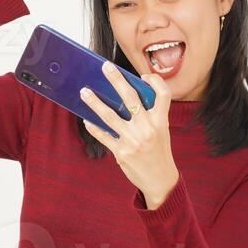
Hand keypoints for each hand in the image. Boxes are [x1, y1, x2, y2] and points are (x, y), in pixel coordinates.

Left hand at [80, 62, 178, 208]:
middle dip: (116, 80)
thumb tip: (126, 95)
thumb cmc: (159, 151)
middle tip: (105, 67)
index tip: (144, 76)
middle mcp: (147, 129)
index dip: (155, 82)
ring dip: (95, 102)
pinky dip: (94, 127)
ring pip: (110, 116)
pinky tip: (87, 120)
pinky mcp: (122, 152)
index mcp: (161, 122)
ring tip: (84, 91)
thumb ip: (150, 115)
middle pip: (130, 98)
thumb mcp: (162, 131)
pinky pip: (104, 135)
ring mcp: (133, 141)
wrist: (160, 180)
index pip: (162, 94)